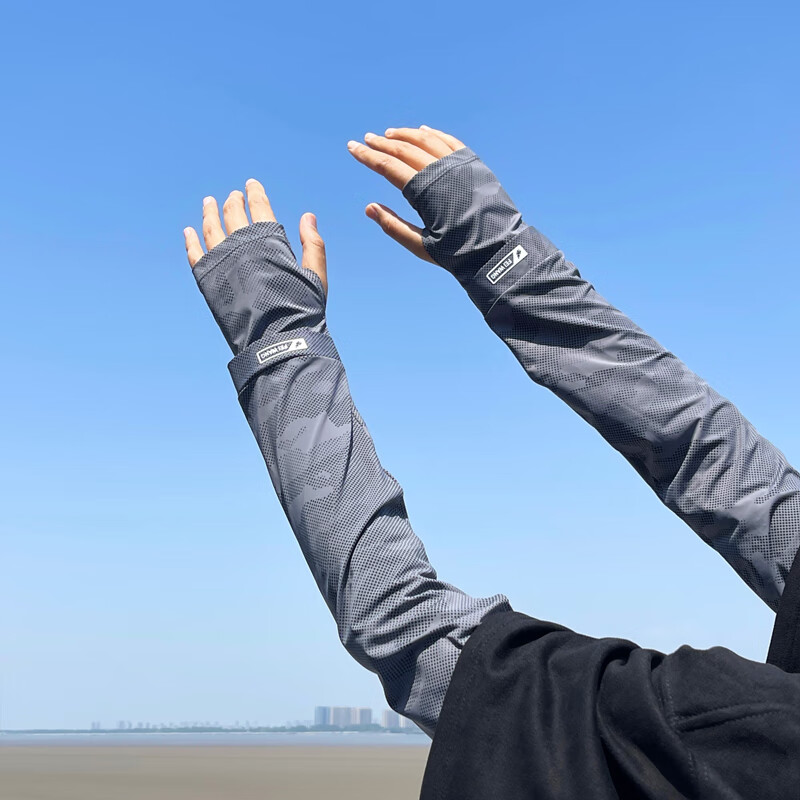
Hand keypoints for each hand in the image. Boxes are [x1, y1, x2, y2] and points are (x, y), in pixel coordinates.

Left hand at [183, 178, 327, 296]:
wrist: (276, 340)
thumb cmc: (301, 309)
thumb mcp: (316, 275)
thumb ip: (312, 244)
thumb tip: (307, 215)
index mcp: (269, 239)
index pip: (258, 205)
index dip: (254, 192)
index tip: (250, 184)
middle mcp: (241, 243)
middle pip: (232, 213)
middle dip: (233, 201)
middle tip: (232, 196)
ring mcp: (221, 259)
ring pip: (210, 227)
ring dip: (209, 212)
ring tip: (208, 203)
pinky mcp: (206, 278)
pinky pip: (194, 252)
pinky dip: (190, 240)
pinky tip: (189, 231)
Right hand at [346, 125, 466, 263]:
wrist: (498, 248)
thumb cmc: (458, 252)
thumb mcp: (421, 245)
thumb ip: (394, 226)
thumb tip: (369, 208)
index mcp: (423, 192)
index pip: (388, 166)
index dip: (368, 156)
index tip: (352, 147)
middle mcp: (439, 172)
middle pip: (404, 149)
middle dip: (382, 143)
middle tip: (367, 139)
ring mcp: (457, 165)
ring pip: (426, 140)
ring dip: (405, 135)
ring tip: (390, 134)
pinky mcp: (473, 164)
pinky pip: (449, 142)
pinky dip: (433, 135)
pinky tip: (423, 132)